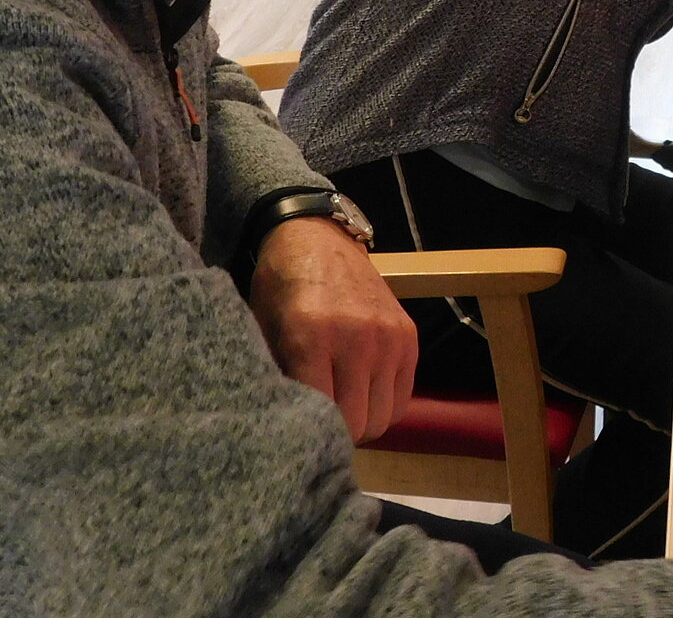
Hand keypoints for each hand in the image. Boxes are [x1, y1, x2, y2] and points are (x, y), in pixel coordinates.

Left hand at [248, 216, 418, 442]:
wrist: (317, 237)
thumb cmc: (280, 286)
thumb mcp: (263, 330)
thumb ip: (276, 379)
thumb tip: (284, 431)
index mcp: (311, 336)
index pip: (322, 417)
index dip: (309, 434)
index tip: (297, 435)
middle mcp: (357, 338)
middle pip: (359, 424)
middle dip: (338, 434)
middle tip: (320, 425)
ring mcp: (389, 336)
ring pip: (384, 418)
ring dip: (363, 421)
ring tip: (343, 409)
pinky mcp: (409, 335)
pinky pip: (403, 398)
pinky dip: (384, 405)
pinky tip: (363, 393)